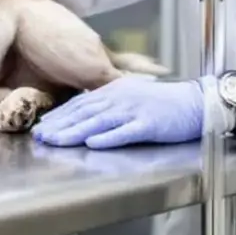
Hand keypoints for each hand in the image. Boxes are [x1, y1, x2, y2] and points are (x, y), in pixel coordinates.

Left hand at [31, 77, 203, 148]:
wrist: (196, 102)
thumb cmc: (164, 102)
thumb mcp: (131, 95)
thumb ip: (109, 102)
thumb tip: (85, 112)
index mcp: (114, 91)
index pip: (80, 103)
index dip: (60, 115)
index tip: (42, 126)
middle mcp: (120, 98)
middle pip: (83, 112)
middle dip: (59, 125)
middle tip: (39, 135)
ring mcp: (134, 110)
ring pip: (98, 121)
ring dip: (74, 131)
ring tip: (55, 141)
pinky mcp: (149, 124)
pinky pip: (125, 131)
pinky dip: (108, 137)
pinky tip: (92, 143)